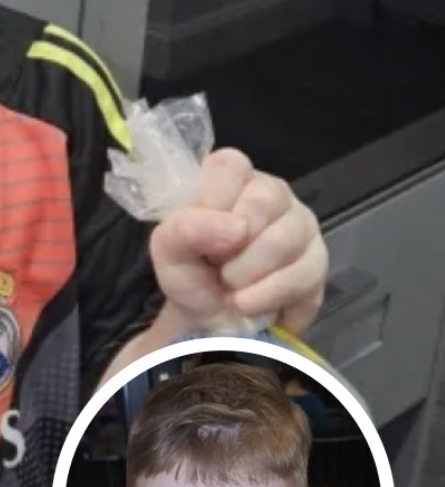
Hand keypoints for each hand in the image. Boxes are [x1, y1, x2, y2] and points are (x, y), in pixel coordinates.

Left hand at [149, 149, 327, 336]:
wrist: (211, 322)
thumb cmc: (190, 275)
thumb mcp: (168, 252)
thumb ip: (185, 229)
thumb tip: (237, 227)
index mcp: (230, 179)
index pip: (230, 164)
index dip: (215, 202)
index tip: (203, 237)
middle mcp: (271, 193)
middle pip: (266, 199)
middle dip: (235, 246)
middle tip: (218, 267)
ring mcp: (300, 224)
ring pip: (286, 238)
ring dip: (249, 274)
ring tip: (231, 289)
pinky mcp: (318, 261)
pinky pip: (304, 273)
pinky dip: (268, 295)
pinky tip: (250, 303)